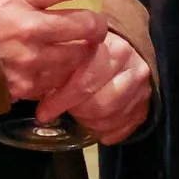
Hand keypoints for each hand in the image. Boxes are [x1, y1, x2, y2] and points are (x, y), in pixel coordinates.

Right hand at [0, 0, 108, 105]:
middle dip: (96, 24)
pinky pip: (55, 81)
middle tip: (94, 23)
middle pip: (86, 27)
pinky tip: (52, 68)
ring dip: (80, 52)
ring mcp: (29, 62)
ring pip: (77, 57)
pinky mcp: (23, 88)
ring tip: (76, 47)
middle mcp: (29, 29)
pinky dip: (59, 74)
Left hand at [37, 26, 150, 143]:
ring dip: (90, 122)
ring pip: (110, 118)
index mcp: (112, 48)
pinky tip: (95, 126)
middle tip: (67, 111)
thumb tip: (33, 90)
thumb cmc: (91, 50)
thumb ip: (60, 67)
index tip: (42, 113)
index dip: (61, 100)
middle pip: (99, 105)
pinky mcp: (146, 105)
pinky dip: (106, 132)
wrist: (126, 47)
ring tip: (80, 116)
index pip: (84, 82)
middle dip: (77, 112)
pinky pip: (123, 129)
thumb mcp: (74, 50)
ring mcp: (142, 87)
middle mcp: (132, 66)